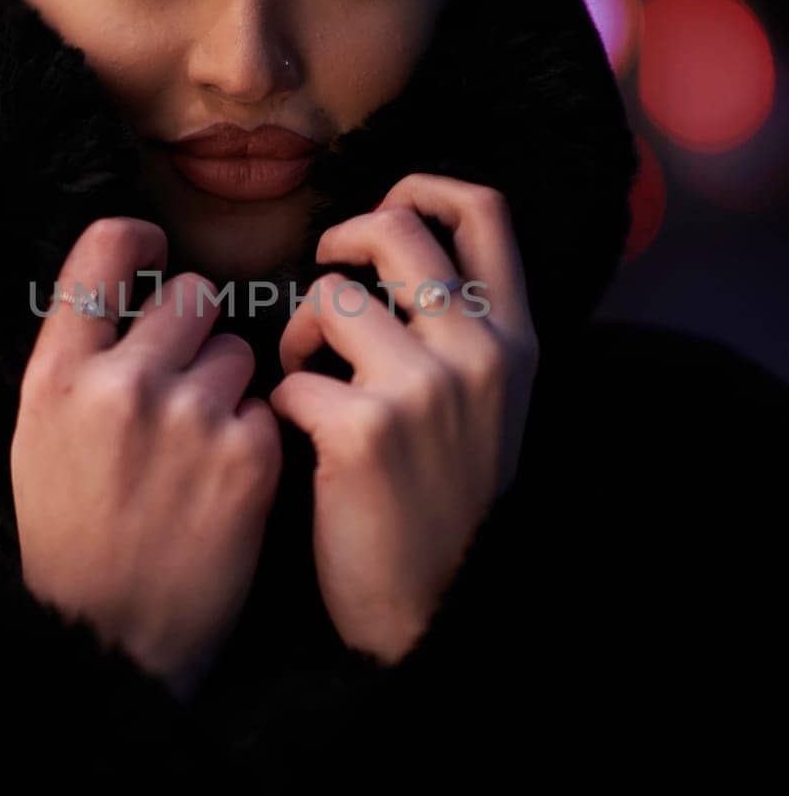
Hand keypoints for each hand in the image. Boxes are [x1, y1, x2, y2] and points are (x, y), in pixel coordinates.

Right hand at [11, 218, 282, 700]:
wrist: (111, 636)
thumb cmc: (72, 535)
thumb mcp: (38, 435)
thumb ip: (76, 357)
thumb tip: (126, 281)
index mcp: (57, 374)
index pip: (106, 249)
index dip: (138, 242)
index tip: (154, 251)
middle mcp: (121, 383)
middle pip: (192, 293)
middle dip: (193, 330)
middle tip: (180, 385)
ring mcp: (189, 418)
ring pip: (238, 349)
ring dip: (228, 385)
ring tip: (197, 446)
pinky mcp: (249, 456)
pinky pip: (268, 404)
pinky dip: (254, 436)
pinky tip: (223, 481)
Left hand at [268, 176, 538, 664]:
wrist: (437, 609)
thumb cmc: (445, 504)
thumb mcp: (490, 407)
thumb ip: (462, 332)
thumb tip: (394, 260)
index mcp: (514, 339)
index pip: (484, 210)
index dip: (425, 186)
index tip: (386, 208)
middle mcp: (480, 351)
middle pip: (394, 228)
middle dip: (340, 241)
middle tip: (323, 278)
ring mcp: (426, 388)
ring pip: (329, 298)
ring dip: (298, 332)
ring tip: (304, 376)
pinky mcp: (366, 430)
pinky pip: (290, 375)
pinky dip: (280, 401)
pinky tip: (298, 438)